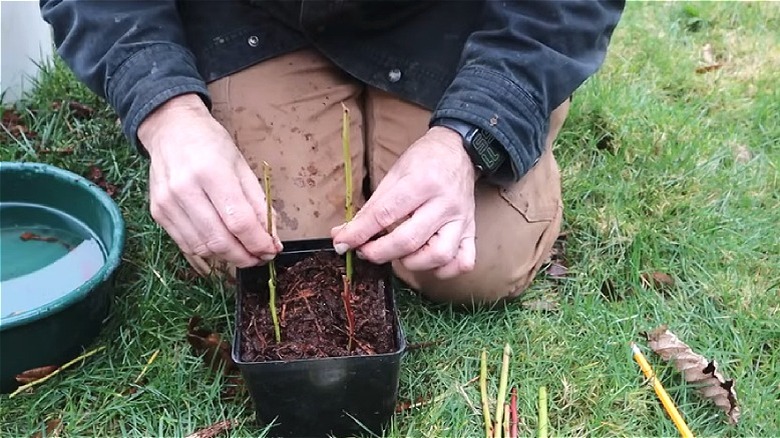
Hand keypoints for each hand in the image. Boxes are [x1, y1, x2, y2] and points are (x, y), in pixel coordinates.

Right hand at [138, 93, 281, 274]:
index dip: (258, 243)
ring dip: (228, 258)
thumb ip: (258, 203)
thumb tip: (271, 238)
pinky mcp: (157, 213)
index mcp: (211, 172)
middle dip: (245, 256)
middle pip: (219, 240)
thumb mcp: (242, 166)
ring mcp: (167, 203)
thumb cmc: (210, 143)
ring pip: (202, 248)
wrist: (170, 129)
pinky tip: (222, 246)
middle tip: (260, 257)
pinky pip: (186, 245)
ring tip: (244, 253)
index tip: (272, 250)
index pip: (239, 221)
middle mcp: (185, 190)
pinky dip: (208, 252)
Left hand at [331, 126, 477, 277]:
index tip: (342, 243)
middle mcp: (445, 203)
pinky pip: (464, 262)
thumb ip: (370, 208)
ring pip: (439, 256)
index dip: (359, 233)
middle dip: (379, 252)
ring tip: (399, 254)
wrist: (458, 151)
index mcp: (423, 182)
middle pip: (409, 241)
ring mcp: (461, 220)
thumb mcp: (393, 175)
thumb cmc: (423, 161)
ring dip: (412, 262)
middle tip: (365, 251)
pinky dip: (444, 270)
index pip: (385, 214)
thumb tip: (342, 234)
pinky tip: (427, 262)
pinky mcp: (471, 231)